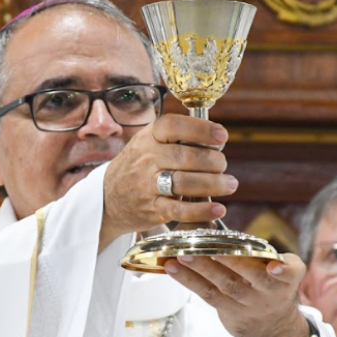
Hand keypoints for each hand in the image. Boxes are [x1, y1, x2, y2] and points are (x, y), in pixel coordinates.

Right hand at [100, 115, 237, 246]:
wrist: (107, 197)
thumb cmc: (139, 166)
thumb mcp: (149, 143)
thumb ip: (178, 137)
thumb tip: (217, 137)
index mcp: (149, 137)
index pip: (174, 126)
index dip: (201, 129)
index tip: (221, 136)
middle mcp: (147, 158)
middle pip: (186, 156)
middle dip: (214, 161)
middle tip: (222, 165)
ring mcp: (147, 185)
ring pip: (185, 182)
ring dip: (214, 184)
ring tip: (229, 184)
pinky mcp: (151, 209)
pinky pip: (179, 210)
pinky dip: (201, 210)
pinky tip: (218, 208)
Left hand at [163, 253, 309, 336]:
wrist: (271, 327)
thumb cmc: (272, 283)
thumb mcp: (283, 270)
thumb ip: (265, 251)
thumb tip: (219, 219)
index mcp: (286, 277)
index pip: (290, 273)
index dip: (285, 269)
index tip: (275, 266)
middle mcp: (267, 291)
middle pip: (248, 276)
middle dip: (229, 261)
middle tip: (210, 246)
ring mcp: (246, 302)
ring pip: (223, 284)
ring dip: (200, 268)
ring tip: (181, 255)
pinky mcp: (226, 309)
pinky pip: (206, 293)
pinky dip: (188, 280)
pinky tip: (172, 267)